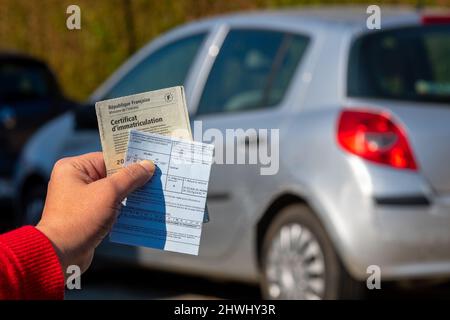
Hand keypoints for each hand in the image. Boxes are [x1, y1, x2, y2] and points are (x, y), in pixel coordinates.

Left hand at [36, 152, 154, 273]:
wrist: (60, 255)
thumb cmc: (80, 218)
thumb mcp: (108, 193)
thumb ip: (130, 177)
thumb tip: (148, 165)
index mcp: (73, 168)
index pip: (108, 158)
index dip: (130, 161)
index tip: (151, 163)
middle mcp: (75, 180)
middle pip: (112, 174)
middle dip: (133, 179)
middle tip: (156, 179)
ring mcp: (81, 199)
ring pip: (113, 191)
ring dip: (130, 195)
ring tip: (152, 194)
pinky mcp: (87, 215)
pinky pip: (110, 206)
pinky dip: (124, 208)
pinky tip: (141, 209)